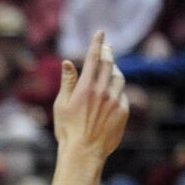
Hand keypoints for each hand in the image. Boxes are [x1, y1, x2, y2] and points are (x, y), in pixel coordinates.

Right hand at [52, 30, 128, 159]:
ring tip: (109, 68)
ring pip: (118, 77)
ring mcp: (115, 100)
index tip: (101, 32)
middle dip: (107, 52)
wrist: (84, 152)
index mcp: (85, 87)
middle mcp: (102, 91)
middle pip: (108, 64)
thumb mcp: (61, 104)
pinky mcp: (123, 111)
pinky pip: (122, 94)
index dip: (97, 43)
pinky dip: (117, 89)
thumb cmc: (67, 129)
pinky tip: (111, 92)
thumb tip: (67, 62)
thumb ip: (67, 82)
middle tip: (107, 47)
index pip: (93, 58)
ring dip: (114, 70)